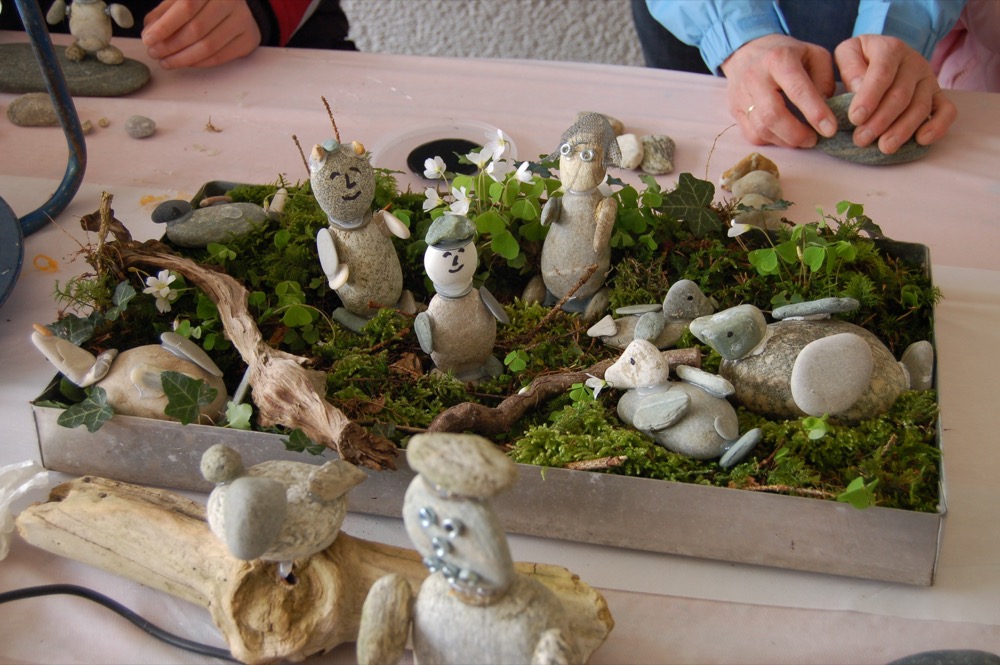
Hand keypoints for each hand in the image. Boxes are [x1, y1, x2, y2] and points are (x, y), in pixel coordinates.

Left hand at [141, 0, 261, 68]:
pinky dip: (199, 63)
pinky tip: (185, 62)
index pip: (187, 7)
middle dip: (171, 45)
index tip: (148, 40)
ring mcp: (243, 20)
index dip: (165, 26)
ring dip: (183, 58)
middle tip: (154, 53)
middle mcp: (230, 0)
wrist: (234, 5)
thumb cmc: (202, 2)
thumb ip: (163, 14)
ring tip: (166, 61)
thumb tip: (149, 35)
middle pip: (197, 29)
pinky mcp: (248, 38)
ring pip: (209, 46)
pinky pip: (220, 56)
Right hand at [720, 34, 838, 148]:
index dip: (815, 113)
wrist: (746, 50)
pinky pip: (751, 134)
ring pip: (761, 129)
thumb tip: (824, 109)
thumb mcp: (813, 55)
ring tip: (800, 139)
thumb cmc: (785, 54)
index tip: (830, 129)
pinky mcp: (734, 109)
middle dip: (796, 134)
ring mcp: (741, 95)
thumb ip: (824, 80)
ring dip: (784, 140)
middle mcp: (755, 77)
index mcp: (779, 59)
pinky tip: (782, 135)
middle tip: (813, 139)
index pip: (797, 90)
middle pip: (773, 115)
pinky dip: (770, 141)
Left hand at [834, 35, 956, 153]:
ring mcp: (929, 79)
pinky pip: (947, 111)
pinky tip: (922, 140)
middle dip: (881, 121)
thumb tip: (858, 87)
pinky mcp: (938, 95)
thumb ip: (850, 66)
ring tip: (884, 147)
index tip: (855, 118)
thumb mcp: (848, 52)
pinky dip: (938, 126)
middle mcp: (914, 62)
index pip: (882, 73)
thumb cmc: (861, 58)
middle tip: (862, 139)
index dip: (869, 97)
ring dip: (903, 130)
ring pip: (920, 107)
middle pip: (901, 95)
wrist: (884, 54)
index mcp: (890, 49)